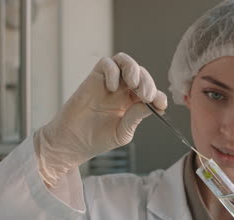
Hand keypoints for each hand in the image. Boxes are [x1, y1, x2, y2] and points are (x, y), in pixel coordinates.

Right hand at [34, 53, 166, 185]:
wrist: (72, 142)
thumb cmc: (97, 139)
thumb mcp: (122, 132)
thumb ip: (135, 117)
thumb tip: (151, 105)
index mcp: (134, 103)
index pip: (152, 93)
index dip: (158, 96)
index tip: (160, 104)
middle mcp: (124, 91)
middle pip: (141, 75)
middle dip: (147, 83)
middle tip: (146, 95)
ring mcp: (109, 83)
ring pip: (126, 62)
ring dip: (134, 69)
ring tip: (134, 84)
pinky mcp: (94, 78)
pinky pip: (106, 64)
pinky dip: (113, 71)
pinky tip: (111, 88)